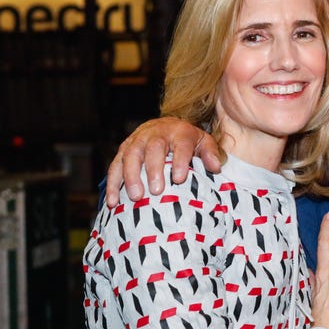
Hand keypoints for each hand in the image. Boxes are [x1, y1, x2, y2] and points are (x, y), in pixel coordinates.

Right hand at [105, 118, 221, 206]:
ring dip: (131, 176)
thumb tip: (215, 167)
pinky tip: (113, 202)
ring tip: (136, 197)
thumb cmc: (187, 140)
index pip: (181, 144)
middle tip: (157, 191)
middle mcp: (156, 133)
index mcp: (179, 131)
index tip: (179, 179)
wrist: (166, 126)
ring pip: (131, 155)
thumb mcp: (203, 142)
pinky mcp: (123, 149)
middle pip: (153, 148)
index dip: (179, 160)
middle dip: (153, 169)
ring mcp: (137, 140)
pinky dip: (113, 184)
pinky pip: (115, 166)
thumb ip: (210, 153)